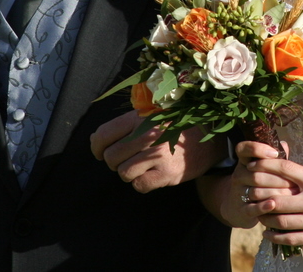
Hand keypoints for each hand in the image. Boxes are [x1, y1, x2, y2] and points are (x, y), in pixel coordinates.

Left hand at [90, 111, 225, 192]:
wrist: (209, 139)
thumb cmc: (175, 127)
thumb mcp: (150, 117)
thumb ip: (124, 126)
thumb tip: (94, 140)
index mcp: (141, 118)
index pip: (103, 135)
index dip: (96, 147)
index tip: (100, 151)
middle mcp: (148, 134)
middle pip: (110, 157)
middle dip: (115, 162)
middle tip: (128, 159)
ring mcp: (157, 154)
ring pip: (123, 173)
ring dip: (128, 173)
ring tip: (141, 166)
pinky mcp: (167, 173)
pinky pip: (139, 185)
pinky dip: (142, 183)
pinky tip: (152, 174)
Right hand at [219, 141, 296, 228]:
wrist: (241, 208)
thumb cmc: (261, 184)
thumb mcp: (265, 169)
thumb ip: (275, 159)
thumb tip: (284, 145)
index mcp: (244, 161)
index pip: (244, 149)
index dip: (257, 149)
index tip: (275, 153)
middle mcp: (239, 175)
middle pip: (256, 174)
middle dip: (278, 179)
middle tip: (295, 183)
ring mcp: (238, 193)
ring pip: (256, 191)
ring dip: (275, 193)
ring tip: (291, 196)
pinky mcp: (241, 210)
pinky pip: (251, 208)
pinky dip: (263, 206)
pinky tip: (273, 205)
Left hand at [247, 149, 302, 247]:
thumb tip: (286, 176)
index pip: (285, 169)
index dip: (265, 167)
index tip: (252, 166)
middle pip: (276, 198)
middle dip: (258, 197)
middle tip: (248, 195)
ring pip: (280, 220)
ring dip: (264, 218)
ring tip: (257, 214)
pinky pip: (291, 238)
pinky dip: (275, 236)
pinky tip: (268, 233)